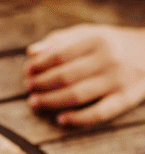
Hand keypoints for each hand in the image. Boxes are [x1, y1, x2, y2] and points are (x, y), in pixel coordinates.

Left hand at [25, 25, 144, 125]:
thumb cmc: (112, 44)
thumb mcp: (90, 34)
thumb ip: (60, 41)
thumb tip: (31, 52)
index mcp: (98, 40)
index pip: (60, 55)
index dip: (39, 65)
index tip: (28, 71)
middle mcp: (109, 59)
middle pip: (65, 76)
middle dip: (41, 84)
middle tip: (29, 88)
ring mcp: (118, 80)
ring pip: (76, 95)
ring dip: (50, 101)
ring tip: (35, 102)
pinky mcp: (126, 98)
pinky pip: (98, 113)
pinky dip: (77, 118)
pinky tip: (60, 119)